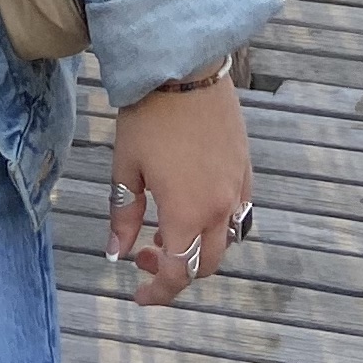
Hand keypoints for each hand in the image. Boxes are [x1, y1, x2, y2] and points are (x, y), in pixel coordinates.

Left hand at [106, 75, 252, 305]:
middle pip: (206, 264)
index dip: (157, 292)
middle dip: (176, 270)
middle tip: (145, 253)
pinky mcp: (245, 167)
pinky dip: (218, 223)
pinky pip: (239, 212)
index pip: (177, 272)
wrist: (187, 67)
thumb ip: (123, 215)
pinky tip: (194, 205)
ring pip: (226, 240)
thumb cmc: (149, 117)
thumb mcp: (126, 168)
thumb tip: (117, 253)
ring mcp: (237, 187)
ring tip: (168, 228)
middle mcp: (219, 207)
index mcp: (187, 213)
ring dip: (199, 247)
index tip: (138, 295)